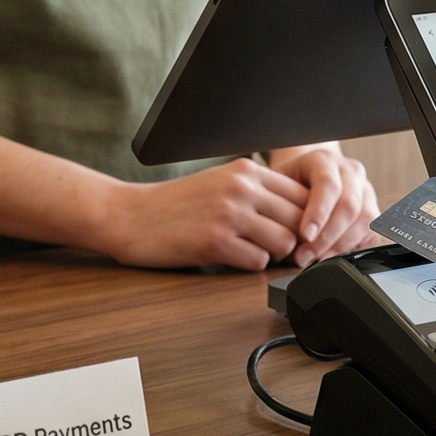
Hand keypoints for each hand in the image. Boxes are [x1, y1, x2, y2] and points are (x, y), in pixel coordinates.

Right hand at [99, 158, 312, 270]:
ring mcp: (229, 215)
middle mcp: (241, 188)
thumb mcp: (220, 182)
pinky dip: (250, 265)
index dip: (304, 218)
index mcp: (245, 171)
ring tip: (249, 250)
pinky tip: (231, 257)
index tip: (294, 231)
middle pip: (299, 221)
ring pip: (284, 243)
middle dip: (292, 239)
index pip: (302, 195)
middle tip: (274, 247)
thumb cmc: (176, 203)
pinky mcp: (215, 242)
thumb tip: (302, 213)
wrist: (130, 215)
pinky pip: (258, 262)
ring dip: (271, 253)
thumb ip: (257, 191)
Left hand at [268, 145, 379, 265]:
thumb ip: (281, 206)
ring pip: (364, 219)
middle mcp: (349, 171)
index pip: (328, 184)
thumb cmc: (287, 184)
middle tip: (304, 257)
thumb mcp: (277, 187)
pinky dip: (352, 247)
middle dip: (327, 237)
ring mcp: (365, 188)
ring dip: (340, 245)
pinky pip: (370, 231)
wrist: (304, 176)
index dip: (318, 213)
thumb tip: (283, 240)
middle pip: (349, 205)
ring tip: (316, 260)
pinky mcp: (372, 208)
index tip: (304, 236)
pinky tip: (331, 256)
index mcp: (324, 160)